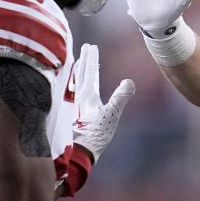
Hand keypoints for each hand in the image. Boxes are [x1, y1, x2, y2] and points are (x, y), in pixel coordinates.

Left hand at [71, 43, 134, 162]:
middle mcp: (77, 98)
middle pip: (80, 74)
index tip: (92, 46)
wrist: (78, 154)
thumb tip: (129, 81)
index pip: (90, 73)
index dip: (92, 59)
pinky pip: (71, 92)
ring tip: (78, 62)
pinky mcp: (70, 114)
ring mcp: (72, 105)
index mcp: (87, 96)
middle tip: (85, 47)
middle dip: (84, 60)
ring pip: (74, 82)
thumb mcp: (111, 116)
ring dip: (77, 70)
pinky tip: (73, 87)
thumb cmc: (95, 136)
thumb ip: (120, 98)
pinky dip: (73, 83)